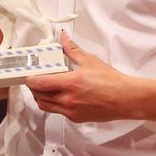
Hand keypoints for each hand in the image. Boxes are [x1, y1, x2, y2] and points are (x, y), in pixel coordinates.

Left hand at [24, 31, 144, 122]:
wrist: (127, 99)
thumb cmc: (111, 80)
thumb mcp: (90, 61)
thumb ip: (71, 49)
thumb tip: (62, 36)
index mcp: (70, 83)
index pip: (39, 83)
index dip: (30, 79)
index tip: (29, 73)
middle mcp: (68, 99)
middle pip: (38, 96)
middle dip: (34, 87)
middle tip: (36, 78)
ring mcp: (71, 111)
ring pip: (46, 106)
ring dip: (41, 97)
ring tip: (46, 87)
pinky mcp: (76, 118)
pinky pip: (58, 111)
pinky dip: (54, 104)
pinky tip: (61, 95)